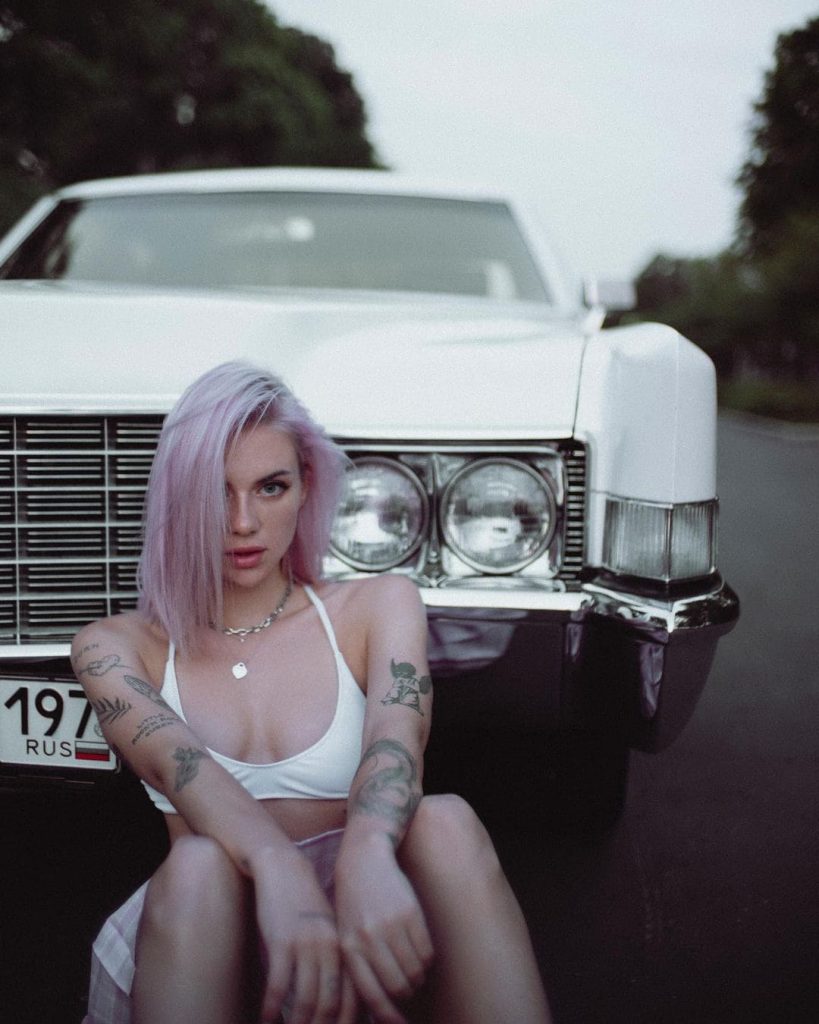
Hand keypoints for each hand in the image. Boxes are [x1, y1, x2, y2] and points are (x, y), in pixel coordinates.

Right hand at [253, 851, 358, 1023]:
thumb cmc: (305, 904)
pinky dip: (271, 1008)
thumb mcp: (327, 930)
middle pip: (330, 1005)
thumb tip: (335, 1001)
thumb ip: (334, 961)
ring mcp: (306, 945)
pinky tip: (265, 1020)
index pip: (352, 998)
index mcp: (345, 947)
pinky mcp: (281, 942)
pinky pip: (278, 985)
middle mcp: (330, 948)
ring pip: (305, 1000)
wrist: (285, 868)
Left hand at [335, 837, 434, 1023]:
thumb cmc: (353, 903)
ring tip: (413, 966)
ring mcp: (390, 926)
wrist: (363, 860)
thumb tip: (379, 1005)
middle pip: (399, 986)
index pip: (372, 997)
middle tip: (409, 986)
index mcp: (349, 950)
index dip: (390, 1017)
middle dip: (408, 992)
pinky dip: (427, 957)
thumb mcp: (344, 934)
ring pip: (416, 970)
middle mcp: (368, 940)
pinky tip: (420, 949)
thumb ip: (357, 967)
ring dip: (419, 975)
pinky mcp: (410, 912)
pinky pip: (427, 950)